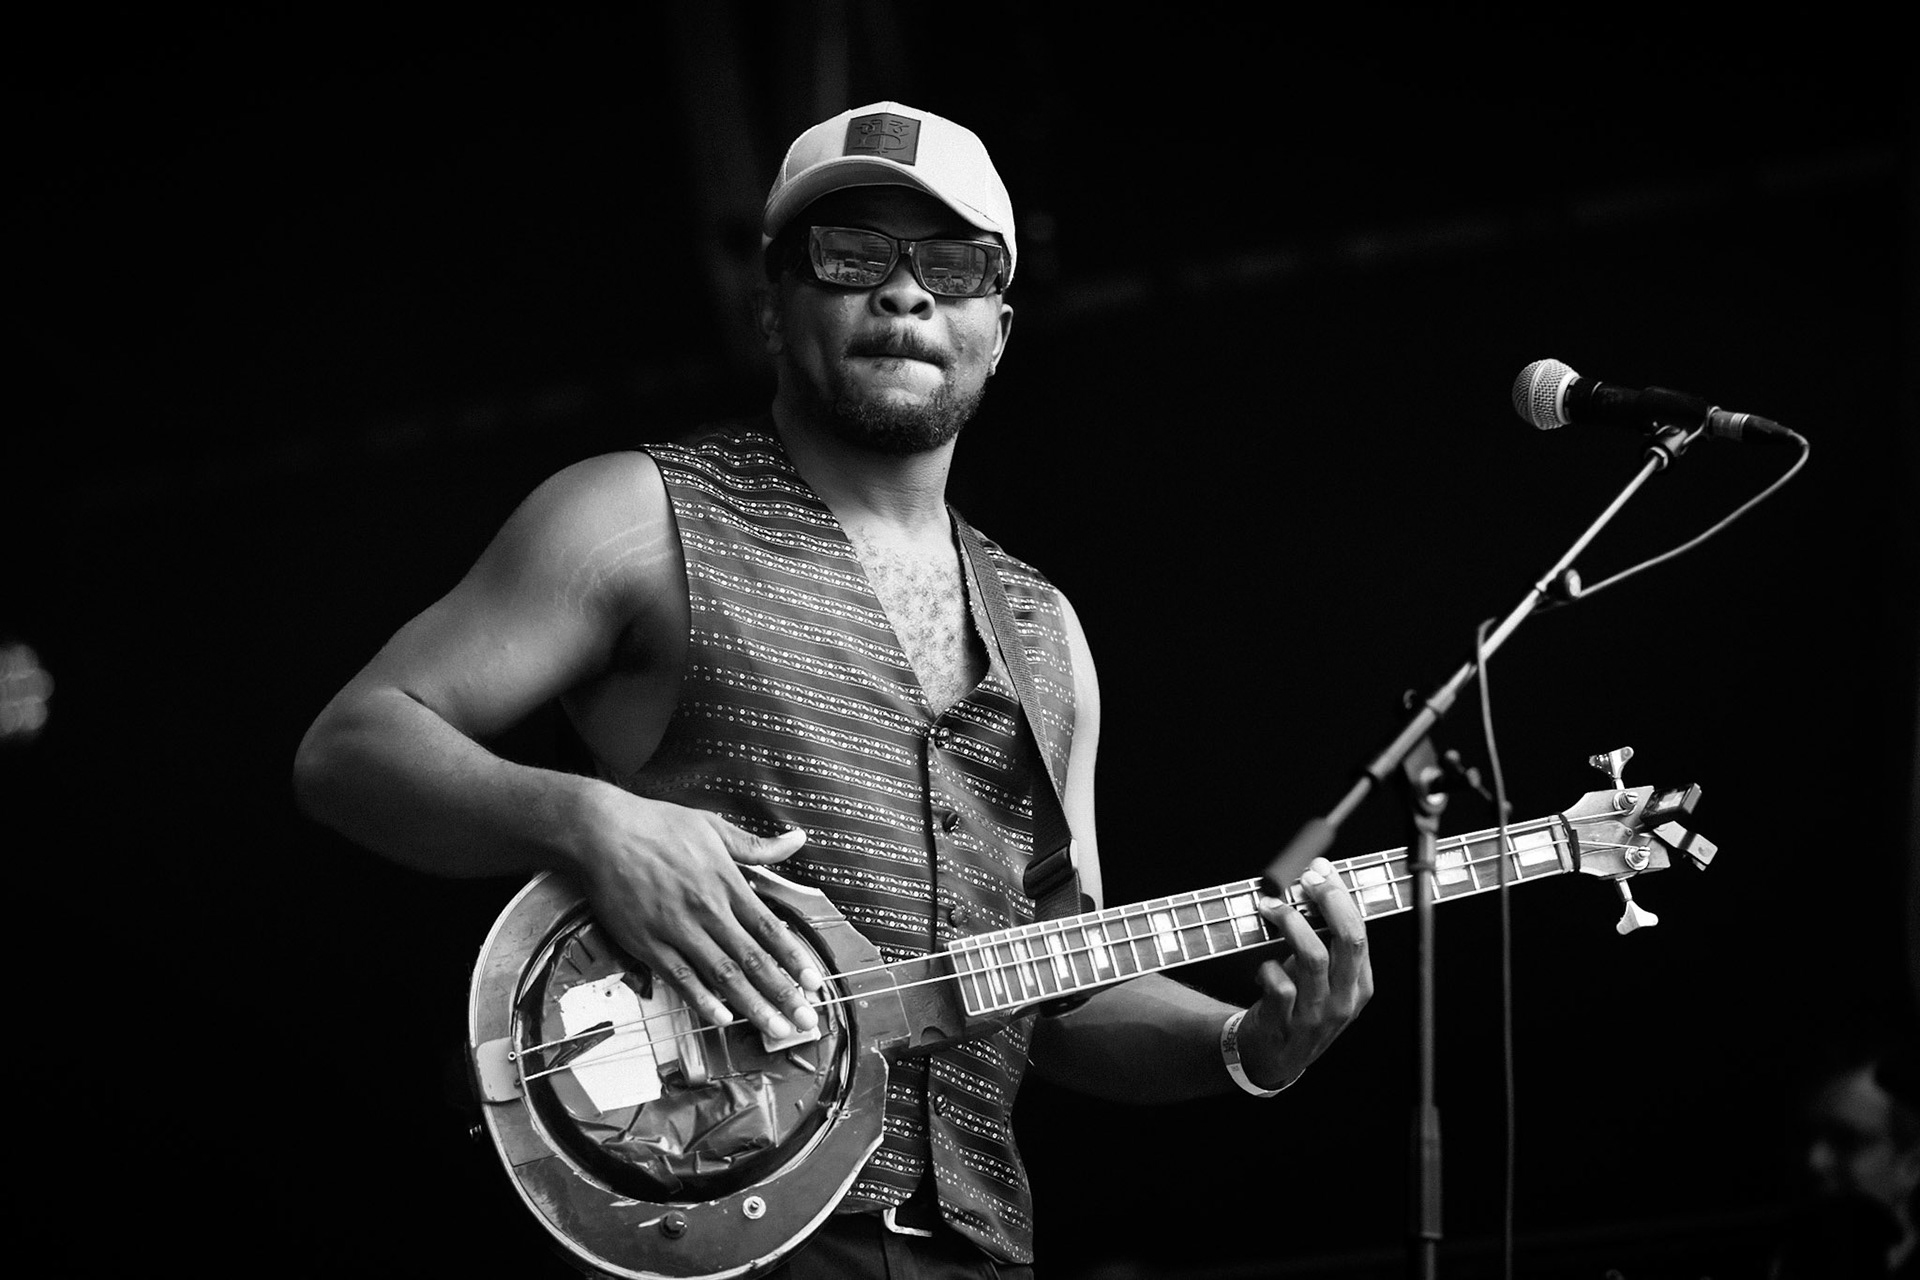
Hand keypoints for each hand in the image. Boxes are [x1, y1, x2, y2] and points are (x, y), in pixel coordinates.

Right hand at [571, 787, 826, 1041]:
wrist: (602, 832)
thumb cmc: (658, 826)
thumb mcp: (714, 827)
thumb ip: (758, 846)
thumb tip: (797, 840)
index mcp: (727, 884)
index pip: (771, 930)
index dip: (795, 960)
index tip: (815, 983)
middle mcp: (708, 911)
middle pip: (753, 960)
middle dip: (783, 993)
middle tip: (806, 1020)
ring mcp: (678, 930)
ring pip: (722, 976)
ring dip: (752, 1005)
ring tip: (775, 1029)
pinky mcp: (648, 943)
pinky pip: (680, 978)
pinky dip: (701, 1001)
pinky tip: (721, 1019)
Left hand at [1238, 856, 1373, 1088]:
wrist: (1271, 1056)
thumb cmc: (1298, 1004)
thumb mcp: (1324, 979)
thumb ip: (1326, 941)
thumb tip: (1318, 880)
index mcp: (1360, 986)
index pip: (1360, 932)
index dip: (1340, 896)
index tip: (1319, 871)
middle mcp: (1344, 1001)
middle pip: (1348, 940)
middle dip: (1327, 901)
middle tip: (1303, 880)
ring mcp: (1317, 1016)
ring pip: (1313, 957)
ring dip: (1290, 923)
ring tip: (1270, 907)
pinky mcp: (1286, 1026)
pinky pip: (1280, 986)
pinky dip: (1267, 967)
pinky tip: (1262, 966)